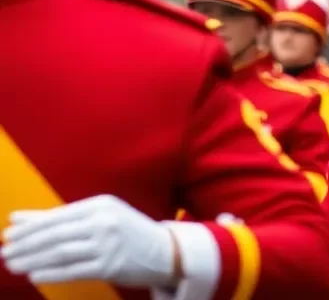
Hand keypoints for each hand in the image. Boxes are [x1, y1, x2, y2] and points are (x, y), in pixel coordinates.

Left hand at [1, 195, 176, 287]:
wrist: (162, 250)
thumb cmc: (124, 232)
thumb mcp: (97, 217)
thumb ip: (57, 217)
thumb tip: (16, 218)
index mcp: (100, 204)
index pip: (58, 216)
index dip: (30, 227)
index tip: (9, 236)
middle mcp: (104, 221)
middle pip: (57, 234)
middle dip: (27, 244)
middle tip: (6, 252)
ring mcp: (108, 243)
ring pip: (62, 252)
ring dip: (34, 259)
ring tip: (13, 264)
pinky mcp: (110, 265)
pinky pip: (73, 270)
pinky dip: (51, 272)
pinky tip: (35, 274)